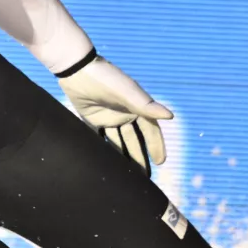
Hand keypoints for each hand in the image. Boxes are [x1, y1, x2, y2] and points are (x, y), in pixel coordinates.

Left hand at [59, 56, 172, 176]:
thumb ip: (146, 105)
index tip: (161, 162)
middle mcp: (124, 114)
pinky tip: (106, 164)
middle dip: (140, 157)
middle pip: (134, 140)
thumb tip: (170, 116)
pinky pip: (100, 138)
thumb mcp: (127, 92)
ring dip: (123, 156)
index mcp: (136, 107)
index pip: (150, 130)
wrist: (77, 69)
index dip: (156, 145)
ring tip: (127, 175)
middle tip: (144, 177)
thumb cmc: (106, 78)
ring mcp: (107, 117)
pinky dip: (104, 150)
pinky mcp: (91, 119)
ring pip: (118, 142)